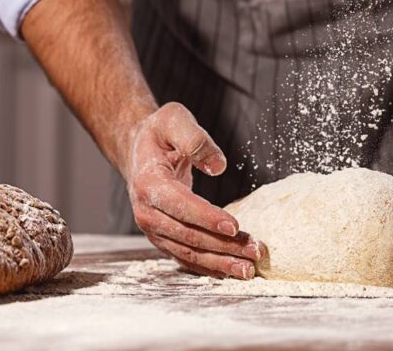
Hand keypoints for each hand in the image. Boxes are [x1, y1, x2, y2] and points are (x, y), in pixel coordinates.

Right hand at [121, 102, 263, 278]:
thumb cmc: (160, 133)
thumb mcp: (175, 119)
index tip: (234, 226)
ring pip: (188, 252)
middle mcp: (147, 212)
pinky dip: (208, 267)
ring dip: (220, 262)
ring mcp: (153, 228)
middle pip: (188, 235)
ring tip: (248, 269)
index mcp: (149, 183)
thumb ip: (195, 139)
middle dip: (223, 247)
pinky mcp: (162, 237)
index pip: (180, 205)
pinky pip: (185, 256)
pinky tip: (229, 271)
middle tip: (255, 252)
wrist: (138, 149)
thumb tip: (218, 166)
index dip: (207, 218)